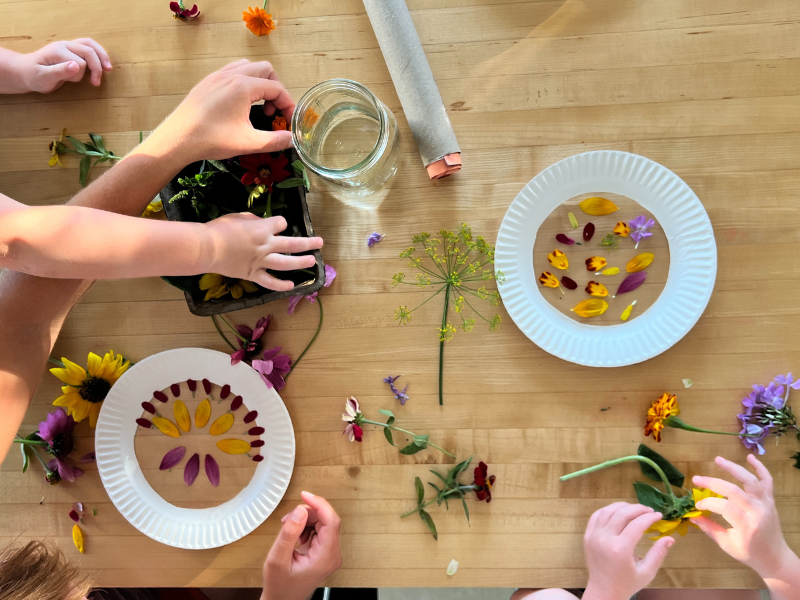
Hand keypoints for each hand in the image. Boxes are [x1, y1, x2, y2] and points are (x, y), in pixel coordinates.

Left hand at [16, 39, 111, 92]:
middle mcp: (64, 44)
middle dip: (96, 67)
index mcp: (58, 50)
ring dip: (101, 57)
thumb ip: (60, 71)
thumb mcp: (44, 77)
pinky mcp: (71, 51)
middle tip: (96, 83)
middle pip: (88, 51)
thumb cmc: (34, 76)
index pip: (80, 62)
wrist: (26, 72)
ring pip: (90, 45)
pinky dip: (98, 55)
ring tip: (108, 69)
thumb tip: (78, 66)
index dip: (79, 75)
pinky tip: (103, 64)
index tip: (72, 83)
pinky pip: (89, 47)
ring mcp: (68, 46)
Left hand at [149, 59, 294, 163]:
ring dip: (259, 82)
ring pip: (247, 67)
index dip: (287, 104)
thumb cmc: (212, 139)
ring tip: (258, 105)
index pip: (276, 88)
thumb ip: (275, 140)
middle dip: (275, 89)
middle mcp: (231, 74)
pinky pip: (232, 72)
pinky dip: (243, 82)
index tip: (289, 120)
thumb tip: (292, 140)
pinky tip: (239, 103)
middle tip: (273, 111)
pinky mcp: (208, 82)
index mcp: (243, 86)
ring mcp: (217, 76)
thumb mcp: (248, 143)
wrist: (178, 139)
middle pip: (265, 70)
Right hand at [205, 214, 322, 291]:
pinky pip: (270, 282)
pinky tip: (292, 286)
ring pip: (286, 263)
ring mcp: (261, 261)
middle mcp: (266, 245)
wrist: (206, 248)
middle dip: (308, 243)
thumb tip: (261, 223)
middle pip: (292, 244)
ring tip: (312, 261)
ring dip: (301, 262)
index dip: (280, 223)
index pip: (281, 223)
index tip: (277, 225)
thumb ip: (253, 220)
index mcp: (263, 228)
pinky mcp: (253, 274)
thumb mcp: (238, 217)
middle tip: (319, 242)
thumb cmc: (219, 229)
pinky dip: (281, 285)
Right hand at [262, 492, 341, 599]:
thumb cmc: (280, 586)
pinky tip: (295, 536)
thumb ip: (289, 533)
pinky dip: (307, 527)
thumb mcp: (277, 559)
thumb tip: (300, 510)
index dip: (319, 504)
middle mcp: (332, 555)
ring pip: (324, 523)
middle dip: (308, 513)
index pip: (331, 521)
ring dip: (306, 520)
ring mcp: (330, 554)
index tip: (304, 495)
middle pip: (328, 520)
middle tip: (288, 518)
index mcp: (325, 557)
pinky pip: (321, 531)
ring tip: (288, 529)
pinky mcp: (326, 552)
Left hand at [582, 503, 674, 599]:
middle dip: (638, 509)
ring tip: (635, 509)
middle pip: (622, 513)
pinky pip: (596, 516)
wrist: (603, 591)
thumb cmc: (627, 584)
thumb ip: (658, 554)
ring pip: (607, 511)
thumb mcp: (646, 572)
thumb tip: (670, 538)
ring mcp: (593, 536)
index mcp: (620, 549)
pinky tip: (618, 512)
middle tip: (649, 511)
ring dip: (622, 506)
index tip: (659, 516)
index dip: (649, 517)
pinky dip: (607, 510)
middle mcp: (605, 539)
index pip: (637, 524)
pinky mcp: (587, 536)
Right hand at [691, 455, 797, 580]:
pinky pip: (767, 480)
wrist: (775, 557)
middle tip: (696, 479)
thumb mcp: (727, 545)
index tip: (697, 506)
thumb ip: (710, 529)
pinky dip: (760, 467)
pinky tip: (749, 457)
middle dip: (713, 482)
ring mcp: (766, 504)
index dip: (708, 504)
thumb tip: (692, 515)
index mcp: (747, 526)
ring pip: (750, 481)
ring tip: (717, 459)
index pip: (724, 508)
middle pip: (734, 491)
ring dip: (733, 468)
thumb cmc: (750, 553)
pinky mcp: (770, 500)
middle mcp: (758, 512)